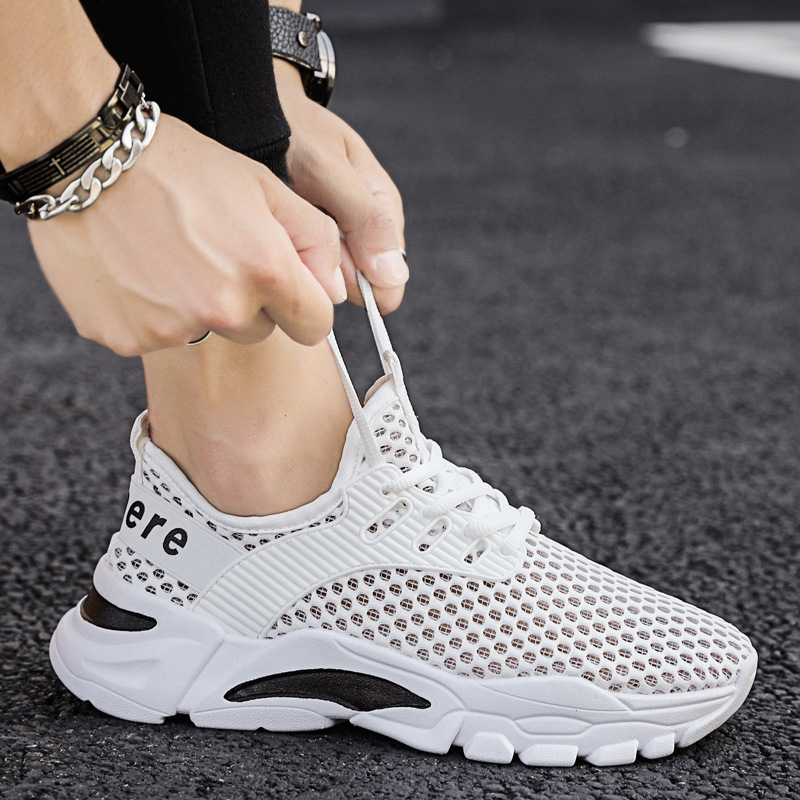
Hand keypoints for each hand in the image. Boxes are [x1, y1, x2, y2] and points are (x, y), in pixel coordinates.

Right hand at [28, 114, 344, 355]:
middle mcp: (223, 310)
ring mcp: (171, 329)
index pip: (315, 327)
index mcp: (266, 273)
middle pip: (259, 332)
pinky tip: (137, 271)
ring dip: (199, 307)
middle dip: (248, 302)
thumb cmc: (182, 167)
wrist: (87, 160)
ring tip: (170, 256)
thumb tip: (336, 294)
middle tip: (214, 254)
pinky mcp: (126, 338)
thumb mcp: (267, 187)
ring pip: (208, 335)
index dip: (304, 306)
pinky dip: (152, 313)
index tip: (286, 290)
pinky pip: (157, 338)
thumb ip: (316, 241)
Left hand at [274, 59, 406, 313]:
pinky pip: (307, 267)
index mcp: (383, 208)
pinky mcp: (313, 239)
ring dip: (303, 263)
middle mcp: (367, 227)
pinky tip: (272, 230)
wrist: (258, 106)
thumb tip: (394, 277)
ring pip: (330, 278)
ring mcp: (340, 234)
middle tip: (291, 231)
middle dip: (324, 270)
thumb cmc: (293, 128)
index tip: (321, 264)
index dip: (354, 282)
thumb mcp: (327, 168)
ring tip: (279, 224)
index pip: (388, 279)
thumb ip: (364, 220)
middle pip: (357, 282)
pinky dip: (289, 255)